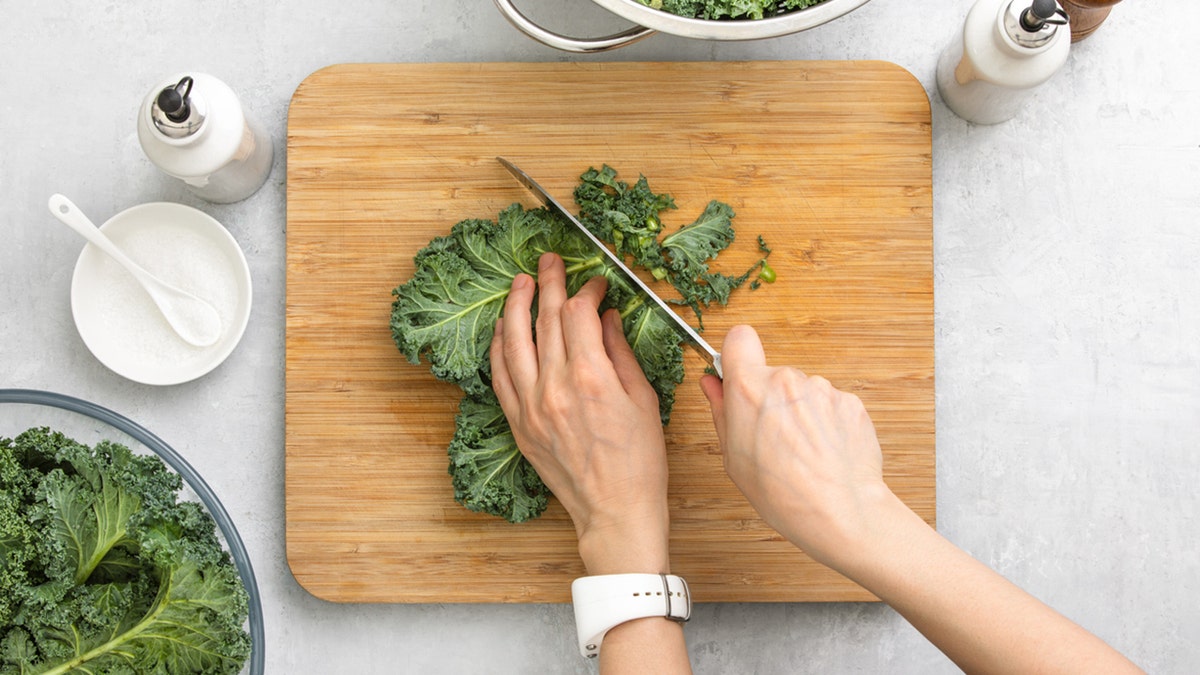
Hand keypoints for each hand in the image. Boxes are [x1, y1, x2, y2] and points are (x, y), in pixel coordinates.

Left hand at [490, 253, 669, 575]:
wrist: (615, 512)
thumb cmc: (639, 462)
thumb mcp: (643, 400)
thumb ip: (620, 353)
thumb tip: (607, 319)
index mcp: (591, 378)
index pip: (580, 313)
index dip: (587, 289)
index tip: (596, 283)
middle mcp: (554, 387)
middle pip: (546, 319)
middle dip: (550, 283)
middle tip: (551, 261)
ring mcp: (531, 406)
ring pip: (514, 341)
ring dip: (515, 306)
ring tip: (520, 282)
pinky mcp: (519, 424)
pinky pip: (500, 376)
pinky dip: (499, 347)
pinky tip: (503, 329)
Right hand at [699, 325, 891, 568]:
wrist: (839, 511)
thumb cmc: (781, 493)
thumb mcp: (733, 457)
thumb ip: (722, 412)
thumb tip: (712, 384)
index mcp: (750, 389)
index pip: (739, 339)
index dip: (737, 355)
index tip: (739, 377)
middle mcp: (786, 379)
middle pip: (773, 374)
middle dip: (771, 398)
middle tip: (774, 438)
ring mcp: (822, 389)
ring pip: (804, 392)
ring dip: (801, 413)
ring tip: (805, 453)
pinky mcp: (850, 402)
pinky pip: (831, 405)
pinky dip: (827, 424)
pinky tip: (827, 453)